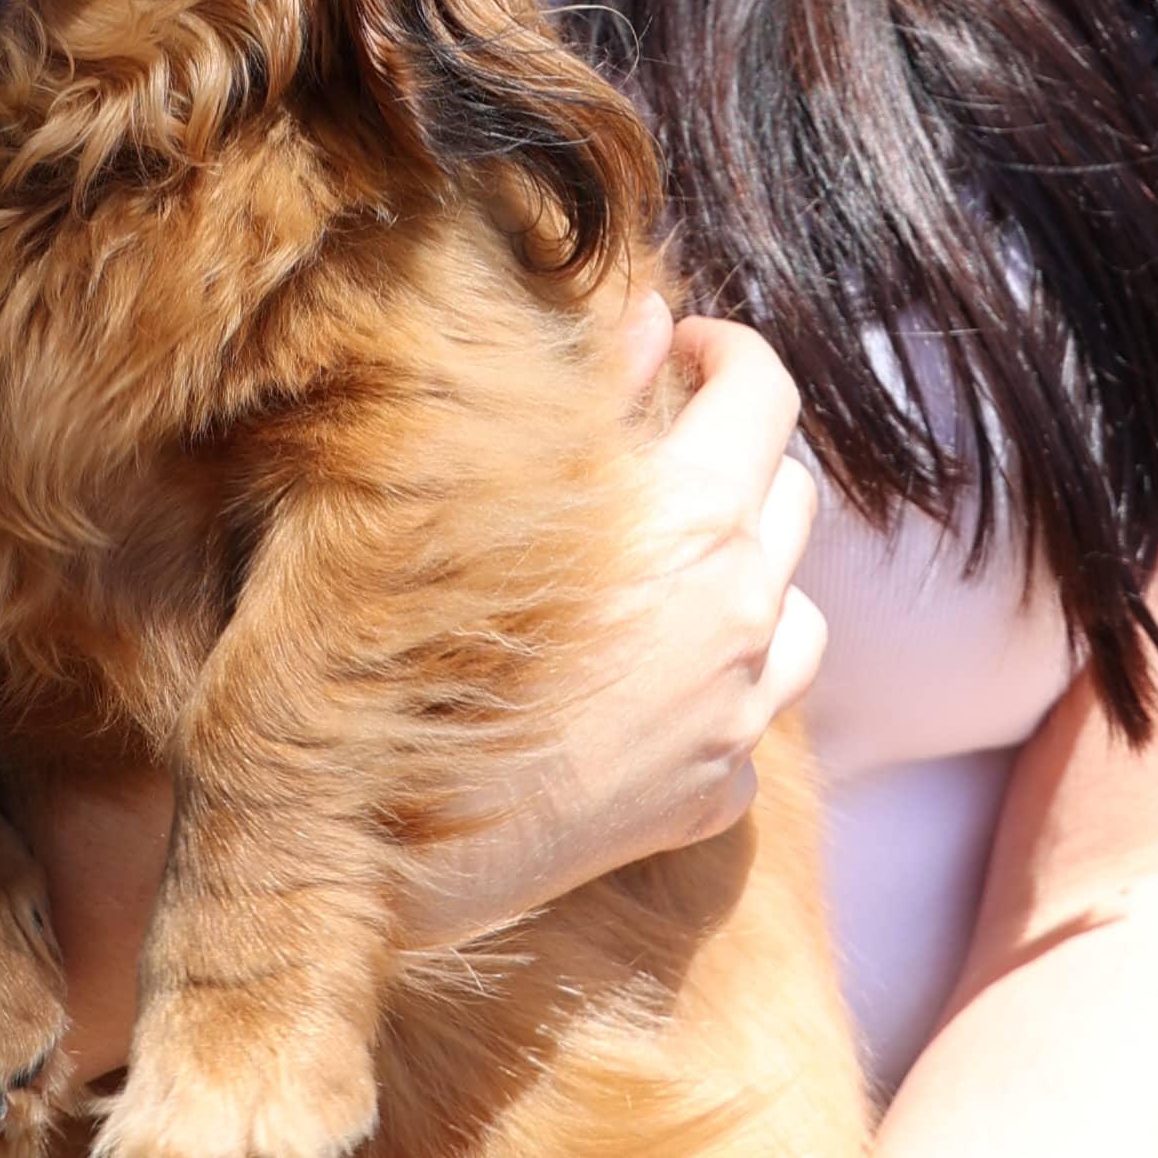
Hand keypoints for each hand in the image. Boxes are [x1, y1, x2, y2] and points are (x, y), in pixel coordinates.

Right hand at [19, 291, 826, 1049]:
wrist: (357, 843)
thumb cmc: (392, 640)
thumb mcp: (470, 479)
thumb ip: (586, 388)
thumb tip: (649, 314)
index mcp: (689, 519)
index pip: (765, 390)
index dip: (725, 347)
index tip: (678, 343)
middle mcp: (739, 618)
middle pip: (791, 489)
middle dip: (732, 447)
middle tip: (655, 439)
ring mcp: (734, 721)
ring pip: (800, 605)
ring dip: (747, 564)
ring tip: (661, 557)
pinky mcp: (711, 802)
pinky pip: (759, 713)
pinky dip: (726, 678)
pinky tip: (648, 674)